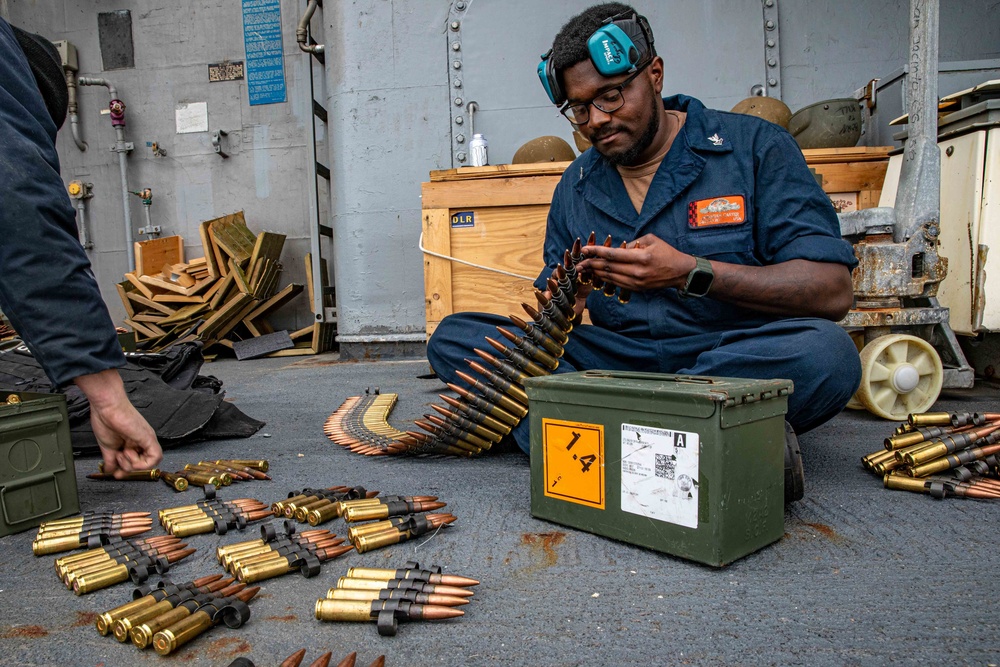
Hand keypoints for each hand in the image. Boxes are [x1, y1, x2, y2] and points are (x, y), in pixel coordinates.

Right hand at [73, 369, 161, 477]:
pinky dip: (141, 463)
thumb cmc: (105, 419)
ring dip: (133, 464)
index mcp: (134, 442)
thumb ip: (110, 460)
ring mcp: (147, 439)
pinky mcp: (148, 437)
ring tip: (122, 452)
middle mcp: (142, 441)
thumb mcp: (108, 446)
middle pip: (144, 465)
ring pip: (151, 463)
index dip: (128, 471)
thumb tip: (110, 471)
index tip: (116, 473)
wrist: (106, 406)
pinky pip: (155, 457)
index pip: (138, 463)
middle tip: (118, 456)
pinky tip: (129, 453)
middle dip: (128, 467)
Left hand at [576, 234, 696, 291]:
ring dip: (595, 273)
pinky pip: (617, 283)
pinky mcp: (637, 288)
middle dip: (591, 264)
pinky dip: (605, 279)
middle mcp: (637, 272)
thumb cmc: (666, 252)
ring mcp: (637, 282)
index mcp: (641, 257)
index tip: (584, 250)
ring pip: (610, 277)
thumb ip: (632, 242)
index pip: (613, 255)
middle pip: (608, 268)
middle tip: (578, 262)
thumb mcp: (651, 240)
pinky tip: (597, 275)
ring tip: (583, 269)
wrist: (680, 272)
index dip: (597, 252)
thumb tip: (616, 247)